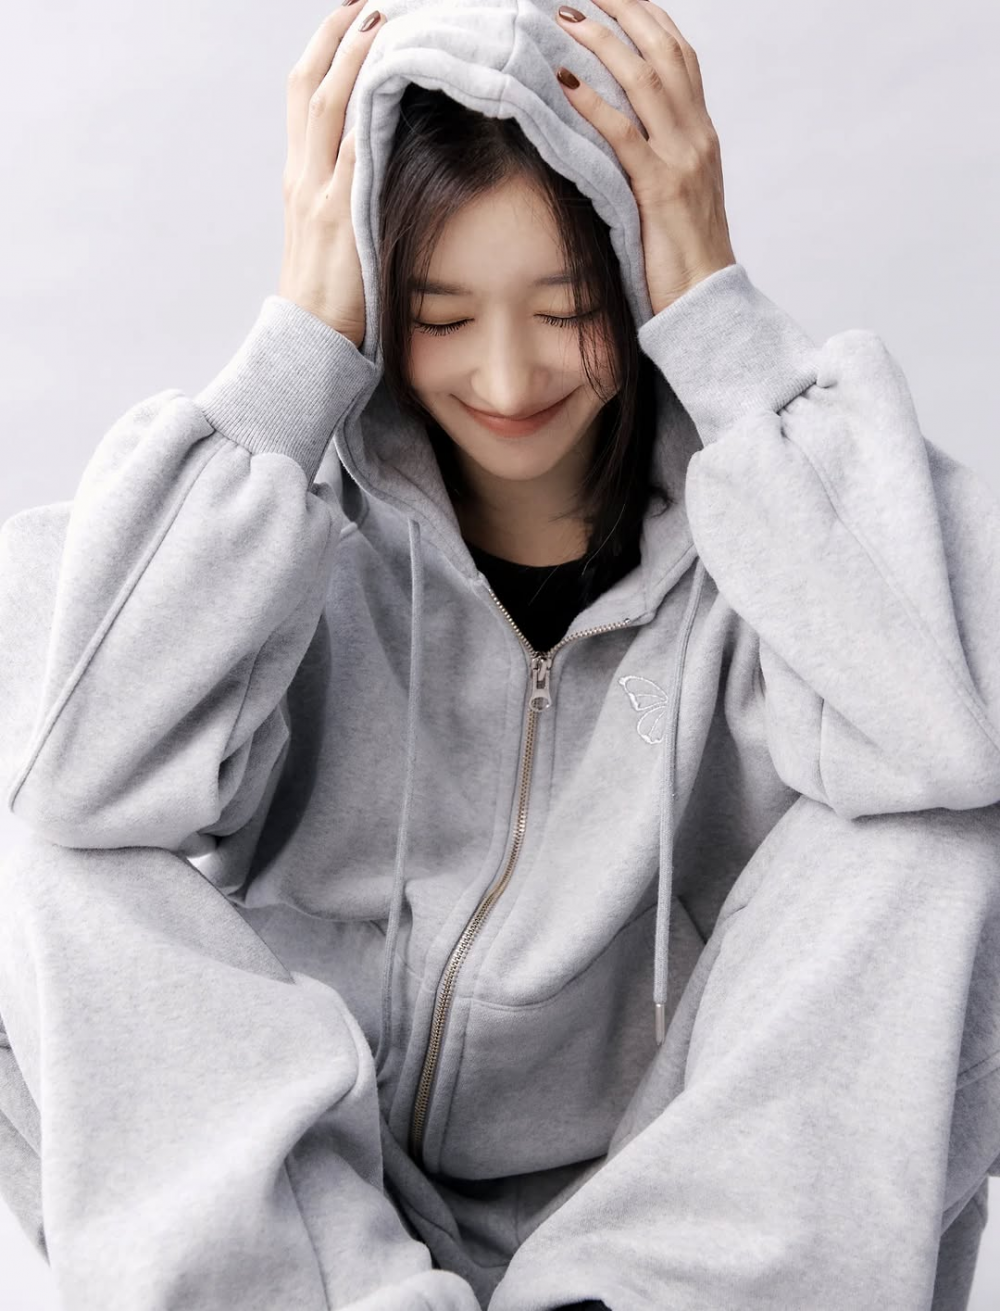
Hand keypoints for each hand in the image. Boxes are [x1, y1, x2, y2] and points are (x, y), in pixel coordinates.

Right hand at [279, 3, 386, 346]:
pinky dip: (368, 115)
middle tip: (368, 3)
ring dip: (356, 60)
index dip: (323, 51)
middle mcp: (303, 177)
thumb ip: (343, 199)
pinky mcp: (341, 218)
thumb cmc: (326, 299)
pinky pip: (353, 155)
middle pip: (312, 87)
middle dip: (338, 38)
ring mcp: (320, 195)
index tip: (349, 17)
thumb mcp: (328, 237)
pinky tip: (389, 87)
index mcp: (298, 179)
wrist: (307, 341)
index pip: (304, 98)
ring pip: (331, 108)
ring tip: (384, 22)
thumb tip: (378, 171)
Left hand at [554, 0, 735, 314]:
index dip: (648, 19)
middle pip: (665, 52)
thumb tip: (622, 138)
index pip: (681, 56)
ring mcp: (682, 161)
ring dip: (602, 44)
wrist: (706, 303)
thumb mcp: (676, 197)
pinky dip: (593, 105)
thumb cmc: (683, 258)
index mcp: (702, 136)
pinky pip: (624, 135)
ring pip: (645, 81)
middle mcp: (697, 138)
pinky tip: (564, 83)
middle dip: (625, 13)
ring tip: (566, 19)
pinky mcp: (660, 191)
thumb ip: (658, 160)